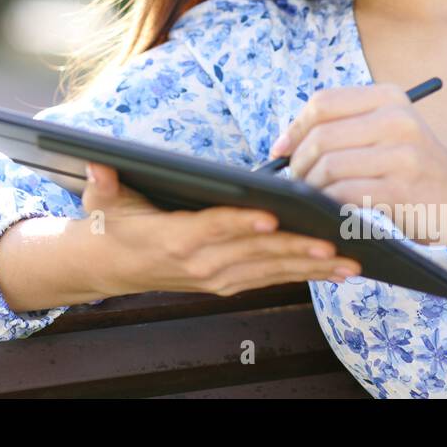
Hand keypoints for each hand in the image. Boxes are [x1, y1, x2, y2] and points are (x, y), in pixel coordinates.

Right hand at [81, 161, 361, 296]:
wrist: (110, 265)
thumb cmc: (112, 223)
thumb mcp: (99, 201)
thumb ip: (101, 184)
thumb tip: (96, 163)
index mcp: (172, 238)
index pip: (212, 228)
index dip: (240, 223)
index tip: (271, 217)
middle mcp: (199, 264)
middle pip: (253, 253)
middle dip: (296, 247)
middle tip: (334, 239)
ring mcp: (216, 278)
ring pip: (271, 270)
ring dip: (311, 265)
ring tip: (349, 258)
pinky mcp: (229, 283)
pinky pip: (272, 279)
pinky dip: (305, 275)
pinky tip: (337, 269)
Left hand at [269, 83, 446, 252]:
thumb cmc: (416, 170)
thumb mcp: (389, 131)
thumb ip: (345, 128)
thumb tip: (283, 144)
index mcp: (389, 97)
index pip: (323, 102)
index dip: (294, 127)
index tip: (280, 150)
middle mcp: (396, 119)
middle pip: (321, 135)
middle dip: (297, 162)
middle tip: (294, 182)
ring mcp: (401, 154)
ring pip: (328, 165)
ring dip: (309, 186)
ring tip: (309, 198)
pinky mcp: (401, 190)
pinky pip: (343, 194)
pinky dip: (326, 203)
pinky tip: (327, 210)